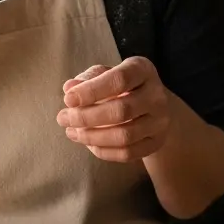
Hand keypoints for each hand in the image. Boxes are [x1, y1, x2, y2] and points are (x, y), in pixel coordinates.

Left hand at [56, 57, 173, 162]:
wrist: (151, 104)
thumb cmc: (121, 85)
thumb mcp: (105, 73)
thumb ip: (86, 79)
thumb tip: (69, 88)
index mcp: (142, 70)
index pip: (119, 80)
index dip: (91, 91)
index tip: (67, 99)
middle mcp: (157, 95)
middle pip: (121, 110)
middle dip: (86, 117)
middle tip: (62, 118)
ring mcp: (160, 121)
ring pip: (125, 136)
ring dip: (92, 137)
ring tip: (71, 132)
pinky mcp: (156, 142)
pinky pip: (128, 153)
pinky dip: (103, 151)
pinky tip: (87, 143)